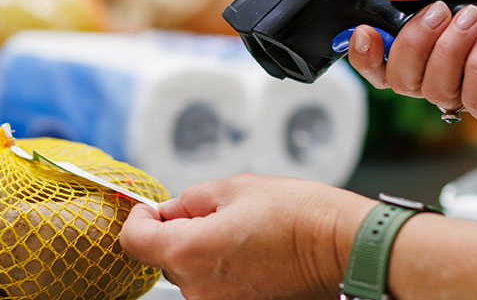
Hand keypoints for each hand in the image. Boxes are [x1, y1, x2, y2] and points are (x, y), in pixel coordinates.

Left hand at [118, 173, 377, 299]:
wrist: (343, 247)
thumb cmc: (299, 215)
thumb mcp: (235, 188)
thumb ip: (191, 200)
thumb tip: (172, 210)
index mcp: (187, 251)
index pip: (134, 240)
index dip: (141, 218)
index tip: (153, 209)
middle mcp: (197, 288)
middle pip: (166, 259)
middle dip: (182, 234)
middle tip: (219, 215)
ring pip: (194, 275)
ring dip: (206, 255)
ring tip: (247, 237)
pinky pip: (218, 289)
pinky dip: (227, 273)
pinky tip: (256, 257)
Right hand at [347, 0, 476, 131]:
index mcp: (437, 35)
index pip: (384, 59)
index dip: (366, 53)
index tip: (364, 33)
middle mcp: (451, 67)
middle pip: (399, 79)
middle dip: (413, 42)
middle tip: (443, 13)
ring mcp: (476, 92)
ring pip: (432, 91)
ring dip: (452, 50)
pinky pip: (471, 102)